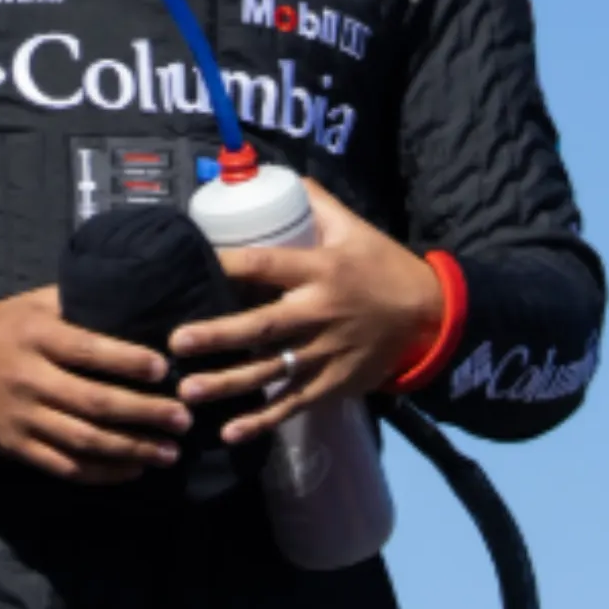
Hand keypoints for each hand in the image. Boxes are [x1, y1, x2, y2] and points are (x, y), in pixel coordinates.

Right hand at [0, 285, 192, 485]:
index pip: (87, 350)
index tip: (164, 368)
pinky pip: (64, 467)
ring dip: (131, 450)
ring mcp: (22, 418)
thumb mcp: (31, 303)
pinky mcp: (17, 448)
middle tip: (183, 419)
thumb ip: (74, 301)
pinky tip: (132, 470)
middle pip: (93, 402)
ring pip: (83, 441)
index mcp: (37, 336)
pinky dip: (101, 473)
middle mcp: (30, 378)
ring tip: (169, 453)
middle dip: (143, 413)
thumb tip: (129, 295)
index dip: (128, 360)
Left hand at [167, 180, 442, 444]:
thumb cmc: (382, 267)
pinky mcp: (333, 384)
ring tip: (187, 392)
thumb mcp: (354, 228)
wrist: (431, 317)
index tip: (195, 263)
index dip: (230, 264)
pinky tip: (230, 432)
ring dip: (228, 384)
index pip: (267, 265)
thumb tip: (282, 175)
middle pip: (262, 326)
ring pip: (271, 371)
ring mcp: (325, 354)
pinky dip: (263, 420)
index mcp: (319, 271)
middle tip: (177, 342)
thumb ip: (317, 203)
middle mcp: (318, 314)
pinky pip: (293, 403)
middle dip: (218, 335)